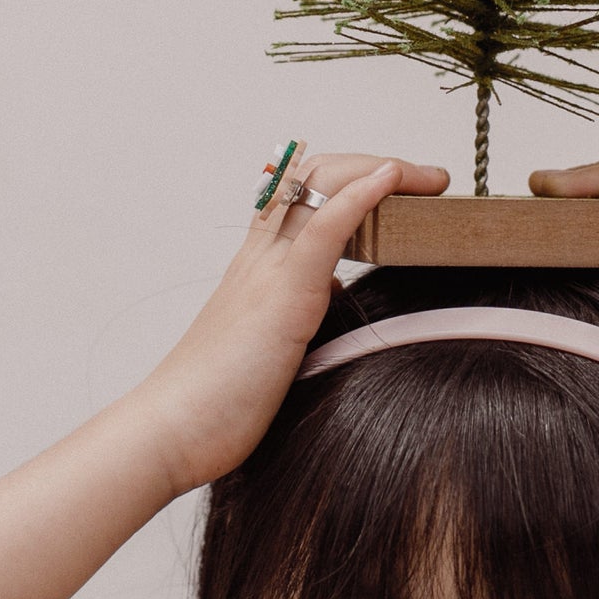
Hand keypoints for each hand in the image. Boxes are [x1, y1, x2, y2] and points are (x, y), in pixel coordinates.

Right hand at [137, 154, 449, 494]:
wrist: (169, 431)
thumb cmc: (213, 404)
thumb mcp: (267, 347)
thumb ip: (296, 316)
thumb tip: (333, 297)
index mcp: (258, 270)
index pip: (303, 199)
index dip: (352, 182)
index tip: (400, 189)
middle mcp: (261, 258)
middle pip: (316, 178)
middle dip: (377, 167)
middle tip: (429, 181)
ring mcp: (270, 271)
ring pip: (322, 187)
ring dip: (383, 171)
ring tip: (429, 178)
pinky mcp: (283, 294)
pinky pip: (324, 227)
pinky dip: (361, 194)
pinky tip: (392, 178)